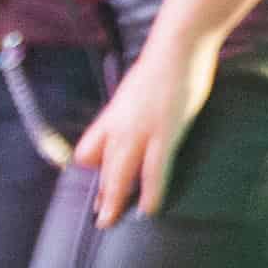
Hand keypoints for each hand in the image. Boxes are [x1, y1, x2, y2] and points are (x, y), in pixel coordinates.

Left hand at [70, 23, 218, 224]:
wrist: (178, 45)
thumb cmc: (164, 63)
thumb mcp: (137, 87)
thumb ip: (133, 107)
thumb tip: (138, 116)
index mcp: (112, 114)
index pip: (89, 149)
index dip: (92, 167)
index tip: (98, 182)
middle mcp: (119, 126)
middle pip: (102, 167)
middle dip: (101, 195)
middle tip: (101, 218)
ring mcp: (140, 131)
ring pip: (120, 174)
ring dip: (115, 201)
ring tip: (111, 222)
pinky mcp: (164, 134)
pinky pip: (154, 171)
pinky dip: (151, 193)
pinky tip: (149, 209)